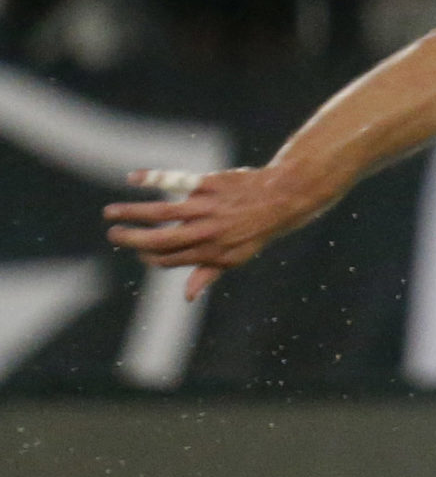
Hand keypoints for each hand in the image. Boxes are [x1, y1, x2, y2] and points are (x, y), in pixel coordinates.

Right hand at [103, 166, 334, 299]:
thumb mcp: (235, 257)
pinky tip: (133, 179)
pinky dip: (152, 179)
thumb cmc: (254, 230)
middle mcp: (208, 231)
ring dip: (132, 212)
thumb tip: (187, 298)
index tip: (137, 251)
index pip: (170, 260)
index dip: (149, 257)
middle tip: (113, 234)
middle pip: (161, 239)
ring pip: (162, 212)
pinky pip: (177, 181)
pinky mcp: (210, 183)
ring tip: (111, 212)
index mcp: (212, 252)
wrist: (283, 198)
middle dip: (132, 239)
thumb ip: (207, 273)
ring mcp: (208, 207)